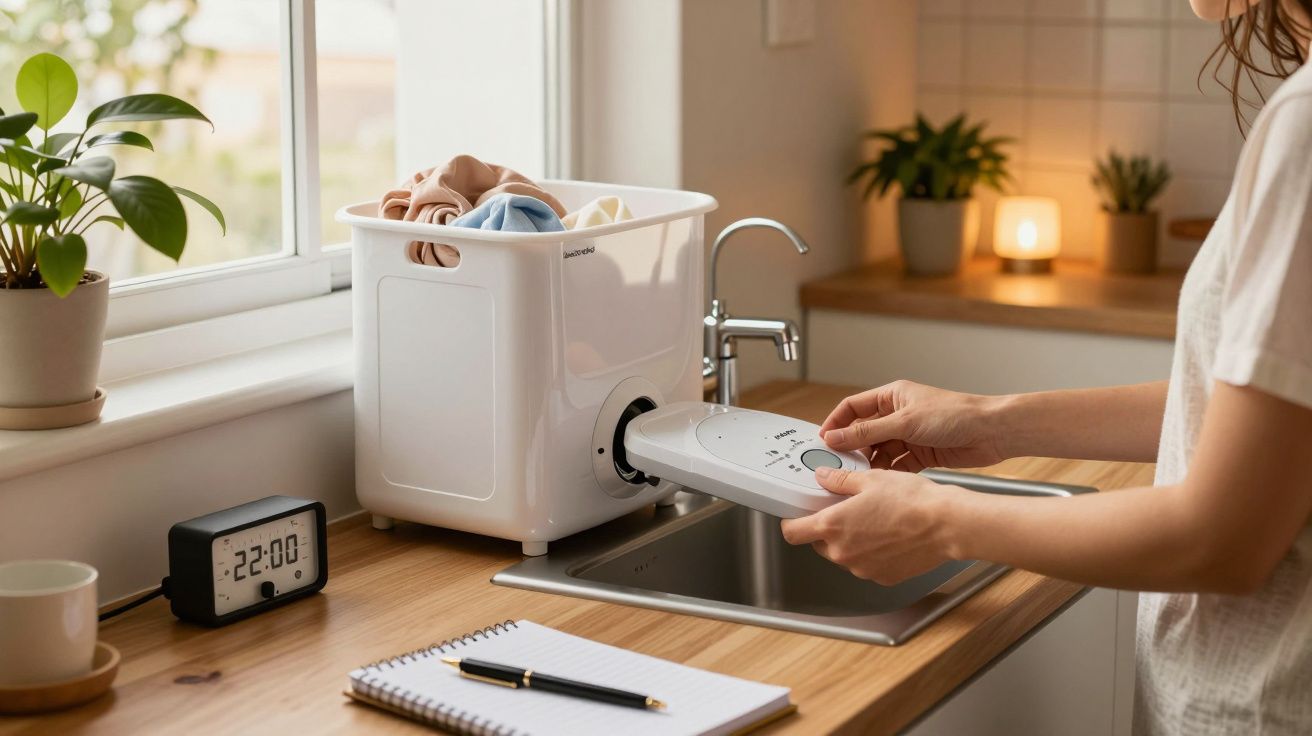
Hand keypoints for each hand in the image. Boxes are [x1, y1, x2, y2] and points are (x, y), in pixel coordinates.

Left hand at [780, 466, 963, 584]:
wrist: (947, 525)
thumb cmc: (913, 501)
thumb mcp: (871, 479)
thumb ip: (839, 481)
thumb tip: (824, 477)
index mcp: (833, 526)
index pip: (792, 533)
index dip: (791, 522)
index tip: (797, 515)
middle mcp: (843, 553)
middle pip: (819, 543)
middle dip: (827, 528)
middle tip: (845, 510)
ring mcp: (862, 568)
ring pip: (843, 555)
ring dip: (850, 541)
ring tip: (873, 521)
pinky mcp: (882, 577)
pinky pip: (865, 564)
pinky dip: (870, 553)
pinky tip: (887, 535)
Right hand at [819, 380, 1007, 471]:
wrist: (992, 433)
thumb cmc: (956, 414)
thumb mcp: (905, 422)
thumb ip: (867, 432)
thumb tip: (835, 437)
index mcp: (892, 396)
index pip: (853, 408)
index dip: (835, 423)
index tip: (822, 442)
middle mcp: (898, 415)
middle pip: (864, 433)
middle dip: (852, 449)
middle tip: (839, 465)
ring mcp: (909, 436)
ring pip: (879, 451)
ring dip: (870, 464)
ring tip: (860, 477)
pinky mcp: (920, 454)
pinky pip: (896, 465)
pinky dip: (888, 474)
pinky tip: (882, 483)